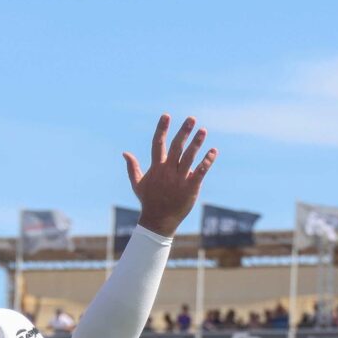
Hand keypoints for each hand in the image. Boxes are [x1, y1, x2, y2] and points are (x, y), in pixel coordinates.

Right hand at [126, 115, 216, 235]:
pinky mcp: (190, 188)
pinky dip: (207, 161)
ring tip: (203, 130)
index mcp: (156, 168)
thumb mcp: (137, 184)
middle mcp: (168, 171)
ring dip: (197, 143)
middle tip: (192, 118)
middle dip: (184, 132)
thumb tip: (125, 153)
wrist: (158, 221)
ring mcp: (179, 179)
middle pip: (176, 147)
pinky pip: (200, 171)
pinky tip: (213, 151)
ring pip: (189, 157)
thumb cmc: (148, 201)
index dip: (162, 129)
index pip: (158, 144)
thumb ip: (132, 167)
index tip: (166, 115)